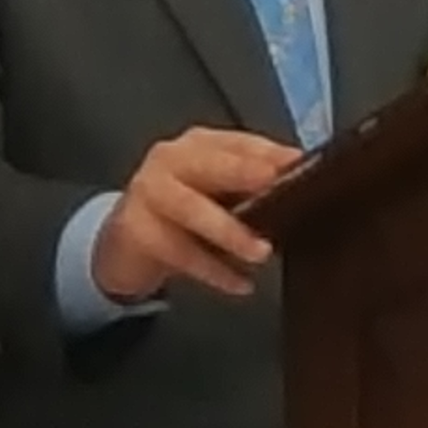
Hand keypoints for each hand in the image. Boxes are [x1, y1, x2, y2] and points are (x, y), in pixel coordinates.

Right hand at [93, 127, 301, 302]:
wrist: (127, 240)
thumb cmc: (183, 212)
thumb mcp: (216, 192)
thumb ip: (251, 185)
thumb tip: (301, 187)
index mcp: (197, 144)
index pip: (238, 142)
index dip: (269, 152)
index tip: (299, 163)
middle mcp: (170, 159)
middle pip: (210, 164)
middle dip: (245, 174)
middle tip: (277, 187)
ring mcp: (148, 191)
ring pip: (192, 208)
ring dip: (230, 231)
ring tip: (262, 253)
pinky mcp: (136, 229)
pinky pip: (180, 252)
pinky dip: (213, 271)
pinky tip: (240, 285)